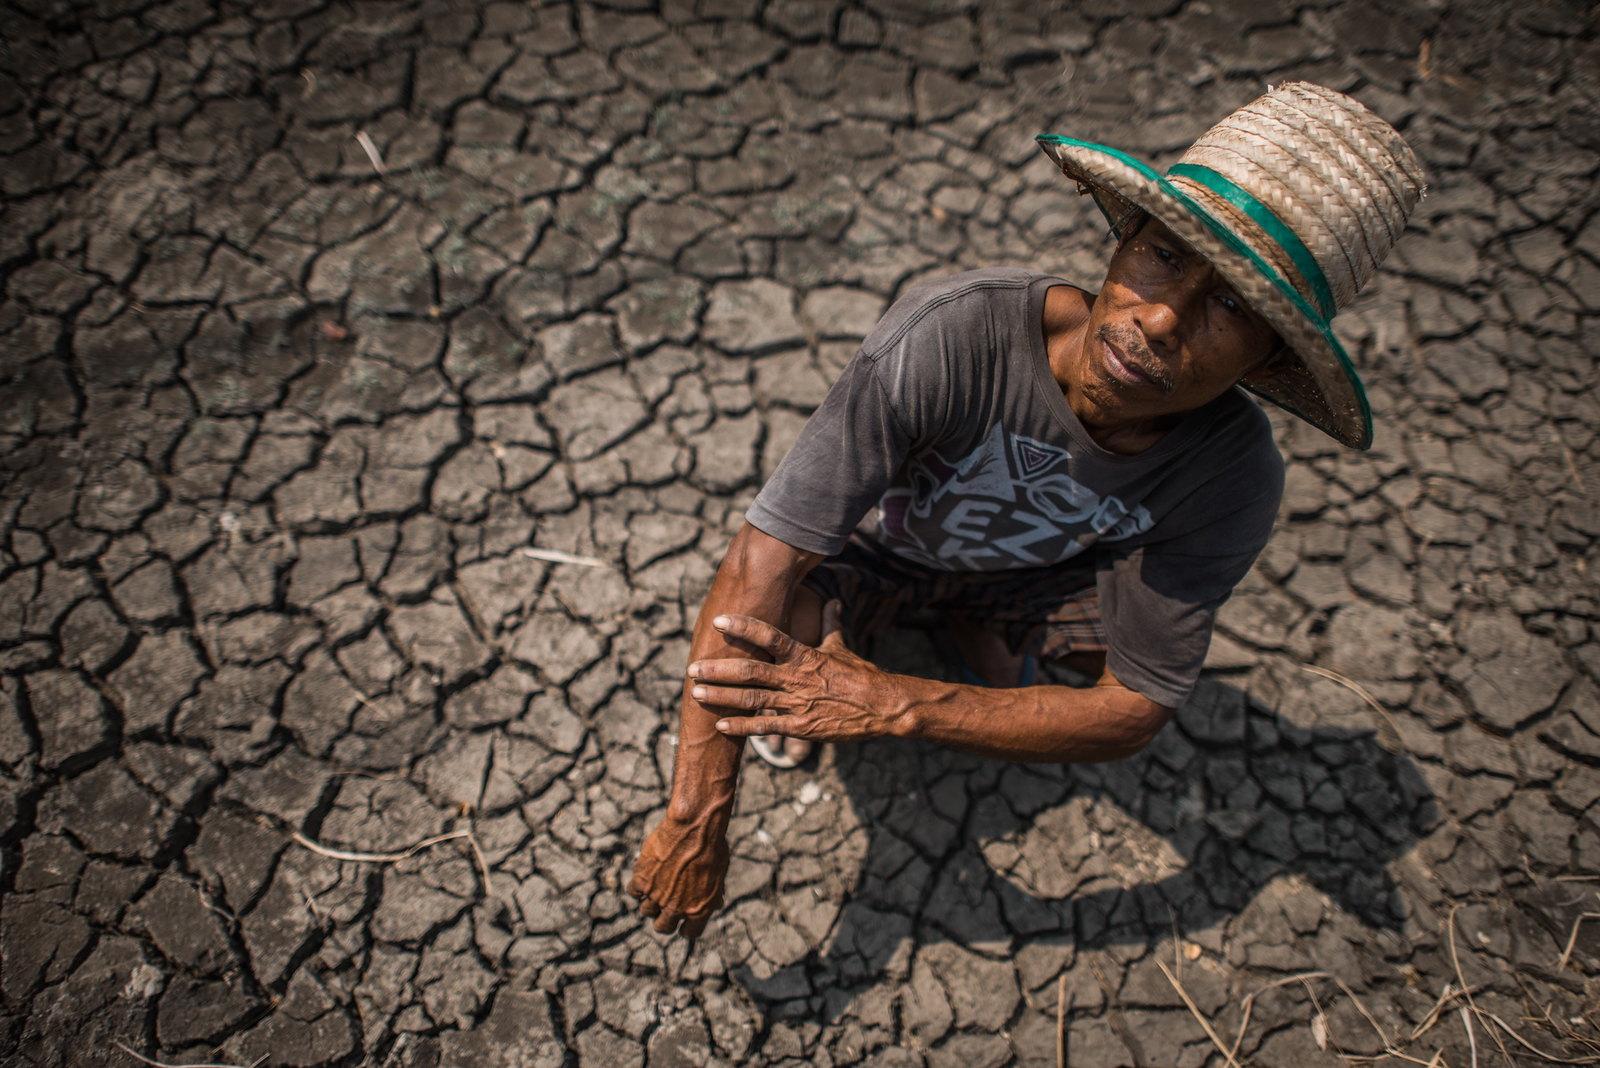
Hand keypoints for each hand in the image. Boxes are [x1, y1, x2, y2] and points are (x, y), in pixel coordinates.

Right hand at [628, 811, 728, 936]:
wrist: (694, 827)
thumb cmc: (711, 846)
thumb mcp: (719, 873)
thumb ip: (714, 893)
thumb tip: (716, 905)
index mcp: (699, 910)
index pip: (689, 933)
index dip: (685, 928)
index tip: (682, 923)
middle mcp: (677, 908)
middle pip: (663, 927)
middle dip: (664, 919)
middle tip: (664, 909)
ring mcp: (657, 895)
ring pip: (646, 911)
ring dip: (650, 902)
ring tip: (656, 889)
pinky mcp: (642, 880)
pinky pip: (633, 892)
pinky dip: (637, 886)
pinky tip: (644, 877)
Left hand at [688, 600, 914, 742]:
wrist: (882, 707)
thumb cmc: (860, 675)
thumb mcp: (842, 647)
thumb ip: (831, 623)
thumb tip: (832, 600)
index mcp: (804, 655)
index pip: (769, 636)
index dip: (743, 627)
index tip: (719, 620)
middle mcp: (795, 678)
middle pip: (750, 671)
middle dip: (718, 669)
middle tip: (692, 667)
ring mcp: (796, 705)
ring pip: (751, 699)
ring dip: (721, 697)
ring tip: (697, 692)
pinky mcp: (800, 728)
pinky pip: (765, 727)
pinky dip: (741, 726)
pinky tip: (721, 725)